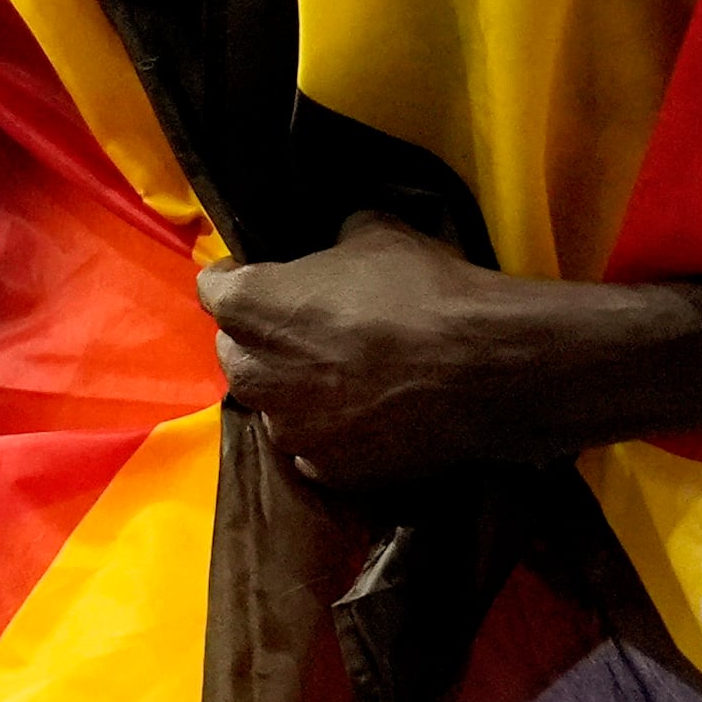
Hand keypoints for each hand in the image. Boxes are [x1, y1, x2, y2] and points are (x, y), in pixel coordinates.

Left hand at [196, 212, 655, 488]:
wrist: (486, 369)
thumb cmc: (424, 290)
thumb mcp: (377, 234)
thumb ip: (337, 241)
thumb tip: (338, 243)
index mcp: (248, 306)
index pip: (215, 287)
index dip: (239, 278)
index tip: (265, 277)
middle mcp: (251, 371)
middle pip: (237, 351)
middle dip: (264, 339)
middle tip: (310, 329)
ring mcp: (286, 427)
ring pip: (274, 404)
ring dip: (296, 390)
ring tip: (345, 377)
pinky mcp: (324, 468)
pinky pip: (314, 445)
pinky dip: (332, 432)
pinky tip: (369, 415)